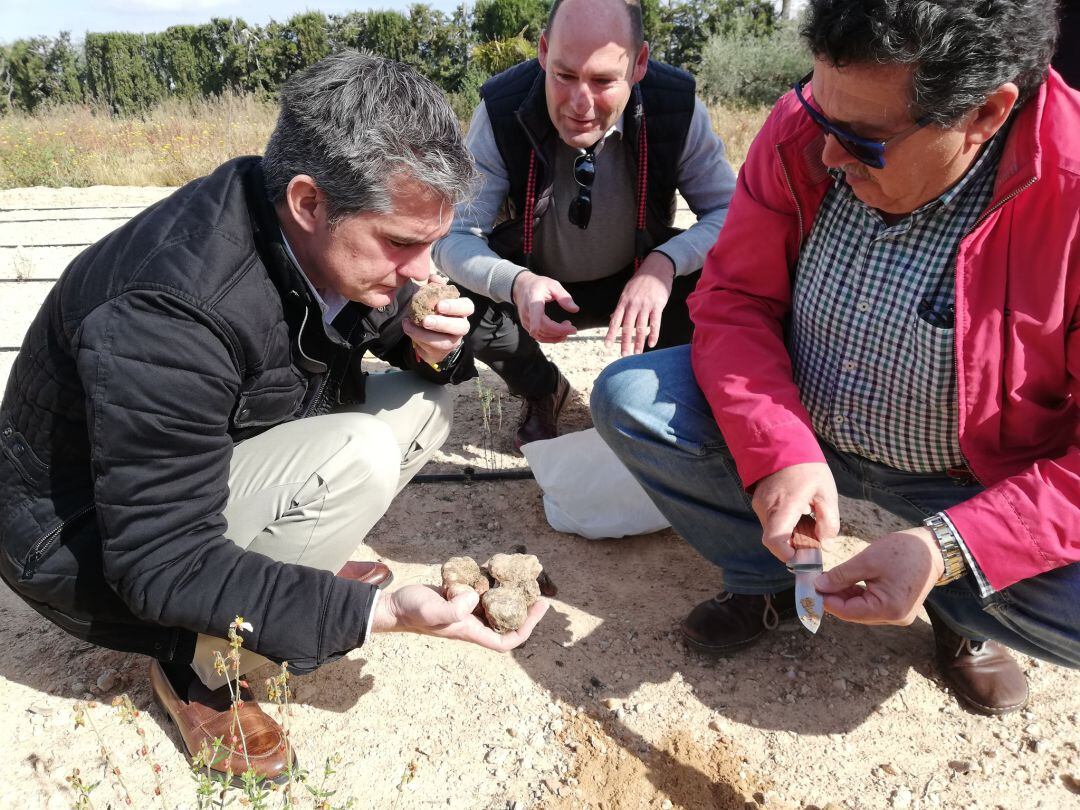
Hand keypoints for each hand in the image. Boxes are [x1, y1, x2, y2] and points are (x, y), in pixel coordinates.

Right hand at [371, 584, 549, 650]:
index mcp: (470, 631)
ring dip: (509, 593)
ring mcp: (466, 610)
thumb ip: (453, 610)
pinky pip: (481, 591)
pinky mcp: (460, 597)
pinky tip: (495, 568)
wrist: (395, 606)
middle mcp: (472, 622)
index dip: (525, 628)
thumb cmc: (412, 611)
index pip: (506, 640)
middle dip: (524, 609)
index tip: (538, 609)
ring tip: (522, 577)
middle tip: (538, 590)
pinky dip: (490, 581)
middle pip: (506, 622)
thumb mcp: (432, 612)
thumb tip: (475, 598)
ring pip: (495, 605)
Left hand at [402, 281, 473, 365]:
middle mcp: (461, 326)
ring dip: (425, 334)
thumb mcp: (433, 297)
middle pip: (461, 327)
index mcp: (461, 310)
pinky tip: (408, 328)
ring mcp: (452, 340)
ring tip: (410, 324)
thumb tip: (433, 278)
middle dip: (443, 324)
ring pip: (445, 341)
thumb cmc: (433, 311)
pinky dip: (418, 338)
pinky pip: (432, 347)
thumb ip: (434, 286)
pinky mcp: (441, 351)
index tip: (439, 305)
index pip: (467, 307)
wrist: (427, 334)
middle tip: (426, 320)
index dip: (455, 306)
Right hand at [511, 271, 578, 342]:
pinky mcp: (528, 326)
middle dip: (559, 331)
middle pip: (543, 327)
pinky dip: (550, 339)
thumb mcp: (553, 285)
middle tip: (573, 329)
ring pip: (541, 335)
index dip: (536, 323)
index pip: (534, 313)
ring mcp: (526, 321)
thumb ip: (564, 297)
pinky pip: (539, 337)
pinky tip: (560, 335)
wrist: (522, 287)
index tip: (538, 329)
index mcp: (533, 300)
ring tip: (568, 329)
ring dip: (556, 336)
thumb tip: (575, 309)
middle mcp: (527, 312)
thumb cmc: (538, 285)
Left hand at [604, 253, 674, 355]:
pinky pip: (655, 323)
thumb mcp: (627, 292)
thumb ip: (622, 307)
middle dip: (625, 342)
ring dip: (638, 342)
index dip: (611, 334)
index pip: (615, 321)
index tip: (607, 346)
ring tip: (636, 353)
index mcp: (624, 301)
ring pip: (641, 327)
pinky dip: (653, 334)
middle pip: (628, 326)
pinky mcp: (658, 305)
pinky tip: (651, 344)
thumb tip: (614, 320)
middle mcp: (633, 304)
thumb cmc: (641, 281)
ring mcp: (646, 305)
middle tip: (623, 355)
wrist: (656, 267)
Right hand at [751, 462, 839, 563]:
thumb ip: (828, 520)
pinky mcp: (759, 502)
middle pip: (775, 540)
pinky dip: (784, 526)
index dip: (787, 555)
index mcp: (783, 507)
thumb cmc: (807, 468)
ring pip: (773, 532)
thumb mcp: (826, 492)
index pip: (775, 541)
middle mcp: (766, 509)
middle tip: (812, 542)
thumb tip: (825, 542)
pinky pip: (770, 522)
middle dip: (793, 546)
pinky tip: (798, 515)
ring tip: (807, 523)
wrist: (782, 444)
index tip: (802, 557)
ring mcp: (760, 505)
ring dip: (789, 535)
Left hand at [814, 528, 943, 624]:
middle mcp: (894, 618)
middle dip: (834, 598)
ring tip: (829, 579)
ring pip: (861, 610)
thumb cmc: (903, 551)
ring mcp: (898, 615)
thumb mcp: (867, 561)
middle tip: (816, 582)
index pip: (847, 612)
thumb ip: (841, 576)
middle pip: (854, 613)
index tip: (809, 588)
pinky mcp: (899, 608)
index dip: (826, 600)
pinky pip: (871, 606)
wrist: (934, 548)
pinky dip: (857, 595)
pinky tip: (845, 582)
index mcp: (888, 609)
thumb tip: (818, 586)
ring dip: (844, 596)